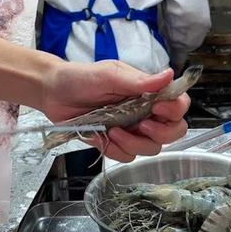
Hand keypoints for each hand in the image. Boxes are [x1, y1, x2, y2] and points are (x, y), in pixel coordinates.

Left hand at [42, 61, 189, 162]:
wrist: (52, 93)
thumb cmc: (81, 78)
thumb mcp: (109, 74)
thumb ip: (139, 80)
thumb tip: (169, 75)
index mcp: (147, 92)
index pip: (178, 103)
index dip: (175, 110)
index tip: (157, 108)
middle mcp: (144, 111)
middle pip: (173, 131)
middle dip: (161, 133)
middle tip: (141, 125)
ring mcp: (131, 129)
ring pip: (152, 148)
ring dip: (135, 144)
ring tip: (114, 131)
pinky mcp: (115, 143)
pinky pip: (127, 156)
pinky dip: (117, 151)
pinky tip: (104, 137)